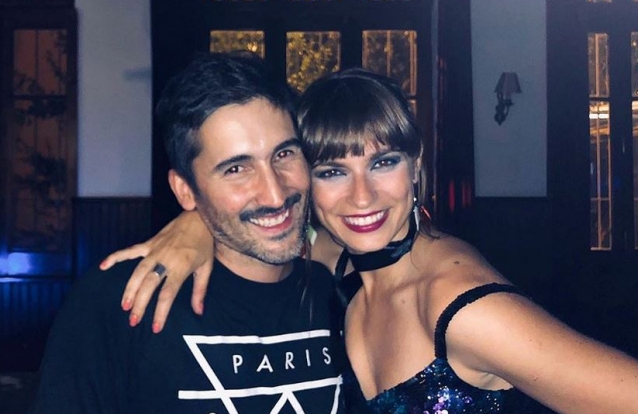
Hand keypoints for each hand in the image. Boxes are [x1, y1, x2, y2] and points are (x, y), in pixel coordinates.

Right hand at [100, 210, 213, 332]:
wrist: (199, 218)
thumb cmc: (204, 245)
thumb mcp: (206, 268)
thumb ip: (200, 291)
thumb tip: (199, 312)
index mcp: (181, 267)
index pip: (167, 294)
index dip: (160, 312)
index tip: (155, 328)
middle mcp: (166, 259)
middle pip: (149, 285)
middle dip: (140, 304)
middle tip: (133, 321)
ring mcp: (155, 250)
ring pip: (138, 272)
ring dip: (129, 289)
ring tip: (124, 306)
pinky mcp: (149, 243)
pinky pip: (130, 251)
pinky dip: (116, 257)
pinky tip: (103, 266)